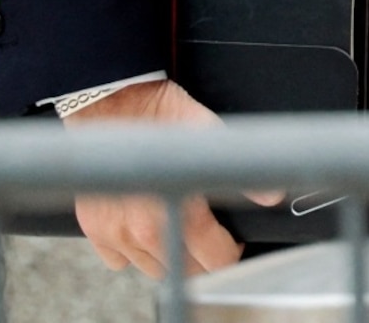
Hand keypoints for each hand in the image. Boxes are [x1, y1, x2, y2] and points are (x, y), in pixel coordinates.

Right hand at [66, 79, 281, 278]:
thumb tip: (273, 195)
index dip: (232, 248)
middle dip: (202, 255)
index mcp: (178, 213)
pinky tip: (140, 222)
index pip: (218, 261)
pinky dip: (132, 248)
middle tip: (205, 230)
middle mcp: (145, 232)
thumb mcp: (209, 133)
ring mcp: (117, 234)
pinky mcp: (95, 229)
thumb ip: (241, 167)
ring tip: (173, 222)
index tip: (231, 236)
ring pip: (153, 268)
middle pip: (187, 270)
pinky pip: (119, 259)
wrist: (106, 98)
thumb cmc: (156, 113)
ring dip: (167, 254)